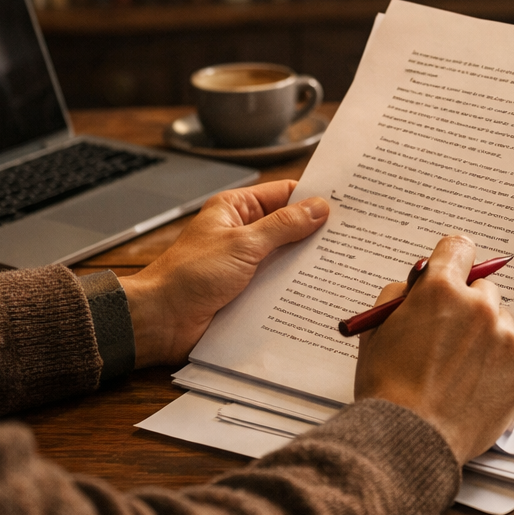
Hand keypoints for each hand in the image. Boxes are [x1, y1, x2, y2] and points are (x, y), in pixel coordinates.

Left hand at [119, 180, 327, 366]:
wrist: (160, 321)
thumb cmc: (189, 275)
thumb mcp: (243, 244)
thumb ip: (283, 226)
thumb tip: (319, 208)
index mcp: (236, 209)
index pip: (284, 194)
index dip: (313, 197)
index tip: (346, 203)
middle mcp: (243, 233)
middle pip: (289, 227)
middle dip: (316, 233)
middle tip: (353, 237)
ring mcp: (246, 264)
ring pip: (286, 258)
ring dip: (307, 264)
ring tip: (345, 265)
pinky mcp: (247, 291)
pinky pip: (278, 285)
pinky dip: (295, 287)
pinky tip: (320, 292)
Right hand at [353, 235, 513, 463]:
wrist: (408, 440)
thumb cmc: (386, 387)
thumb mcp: (375, 329)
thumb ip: (399, 296)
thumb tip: (419, 285)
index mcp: (441, 290)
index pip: (458, 247)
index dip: (450, 260)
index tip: (450, 270)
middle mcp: (480, 308)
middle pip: (482, 288)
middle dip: (466, 305)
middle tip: (446, 336)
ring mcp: (506, 340)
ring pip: (499, 324)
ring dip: (484, 337)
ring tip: (456, 371)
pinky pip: (512, 357)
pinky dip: (496, 369)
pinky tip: (471, 389)